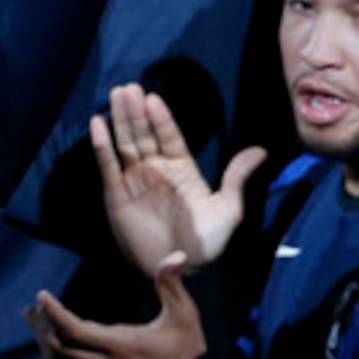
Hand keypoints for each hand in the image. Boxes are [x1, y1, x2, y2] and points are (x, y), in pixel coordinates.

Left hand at [28, 255, 205, 358]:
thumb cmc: (188, 353)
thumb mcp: (184, 315)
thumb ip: (172, 284)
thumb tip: (175, 255)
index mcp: (122, 345)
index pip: (73, 329)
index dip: (53, 313)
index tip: (42, 296)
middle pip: (58, 349)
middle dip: (41, 327)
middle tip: (33, 309)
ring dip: (45, 348)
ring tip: (39, 328)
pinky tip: (54, 355)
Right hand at [89, 84, 263, 278]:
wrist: (180, 269)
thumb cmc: (206, 243)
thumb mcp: (227, 210)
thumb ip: (236, 178)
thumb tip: (261, 151)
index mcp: (182, 169)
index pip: (170, 136)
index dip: (161, 118)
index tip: (153, 98)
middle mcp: (156, 169)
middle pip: (144, 134)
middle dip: (136, 112)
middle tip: (129, 88)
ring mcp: (135, 180)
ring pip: (125, 143)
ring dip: (120, 120)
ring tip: (116, 95)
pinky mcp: (116, 195)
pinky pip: (108, 166)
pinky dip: (102, 146)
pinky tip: (97, 124)